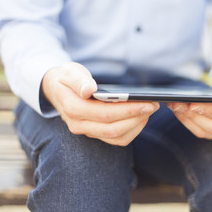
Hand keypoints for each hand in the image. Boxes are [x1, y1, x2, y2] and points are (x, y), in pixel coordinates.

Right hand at [42, 62, 158, 145]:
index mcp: (72, 108)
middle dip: (137, 118)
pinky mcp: (96, 133)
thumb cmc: (67, 78)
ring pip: (117, 137)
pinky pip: (117, 139)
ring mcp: (88, 131)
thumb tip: (89, 89)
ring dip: (137, 125)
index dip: (128, 110)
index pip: (104, 114)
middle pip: (113, 129)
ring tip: (150, 110)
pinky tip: (141, 117)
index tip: (147, 103)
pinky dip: (132, 130)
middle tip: (154, 106)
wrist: (57, 90)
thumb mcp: (69, 72)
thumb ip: (78, 80)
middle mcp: (79, 124)